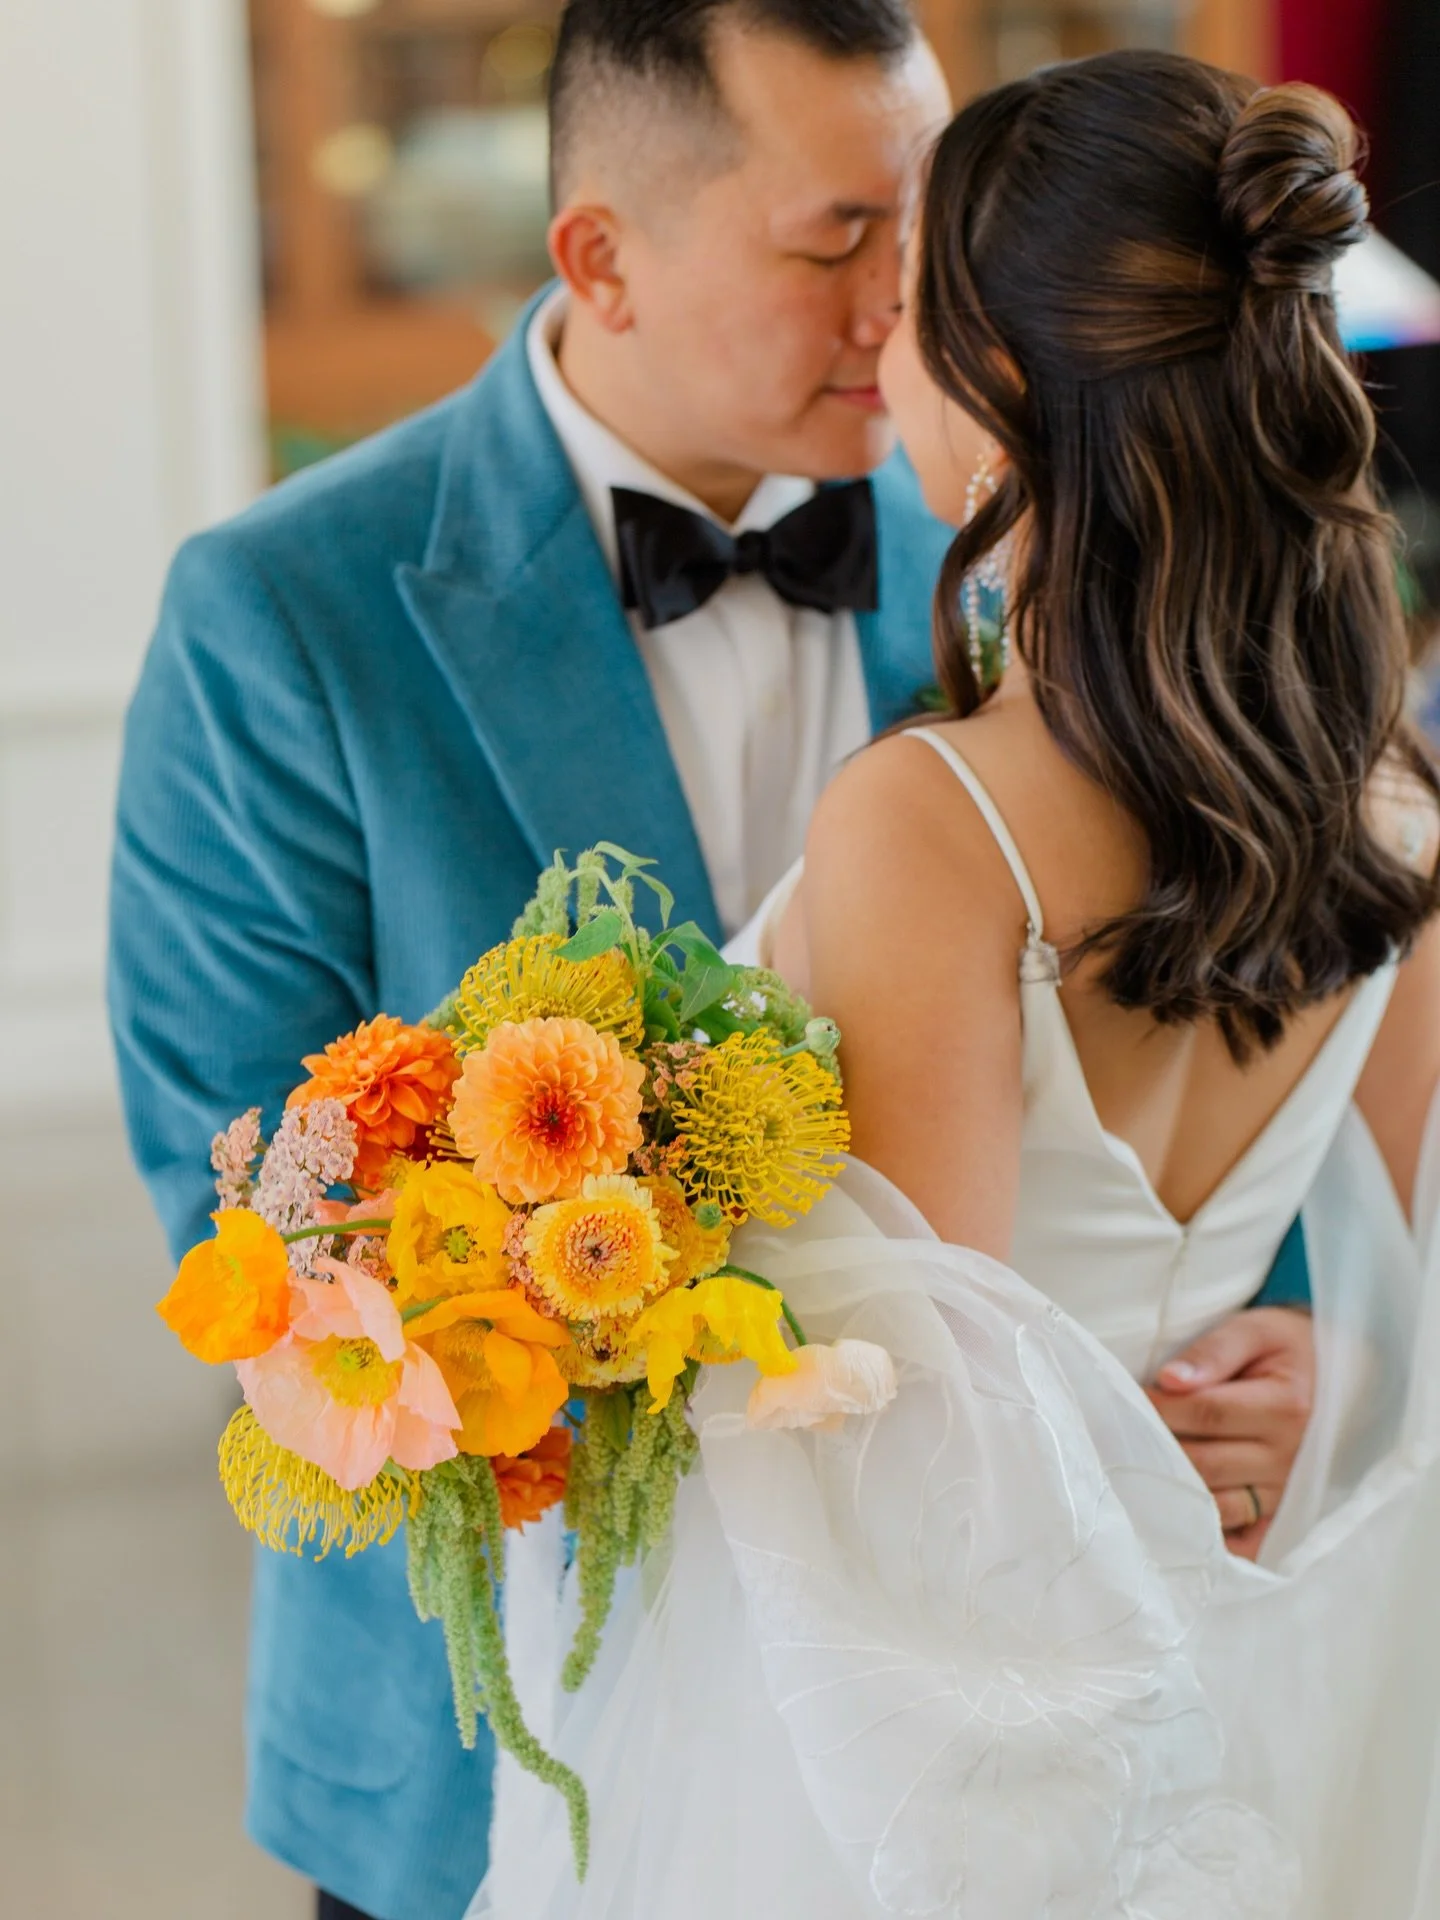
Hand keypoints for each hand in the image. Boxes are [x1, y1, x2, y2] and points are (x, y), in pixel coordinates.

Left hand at [1146, 1307, 1315, 1561]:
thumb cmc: (1286, 1348)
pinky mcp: (1284, 1513)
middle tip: (1116, 1437)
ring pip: (1216, 1504)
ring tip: (1132, 1473)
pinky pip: (1243, 1537)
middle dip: (1156, 1449)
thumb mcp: (1256, 1330)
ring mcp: (1288, 1491)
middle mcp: (1291, 1456)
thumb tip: (1168, 1381)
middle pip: (1206, 1463)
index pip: (1206, 1413)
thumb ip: (1213, 1351)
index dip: (1159, 1407)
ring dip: (1172, 1492)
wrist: (1340, 1375)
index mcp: (1286, 1406)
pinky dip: (1208, 1536)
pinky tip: (1173, 1523)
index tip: (1123, 1399)